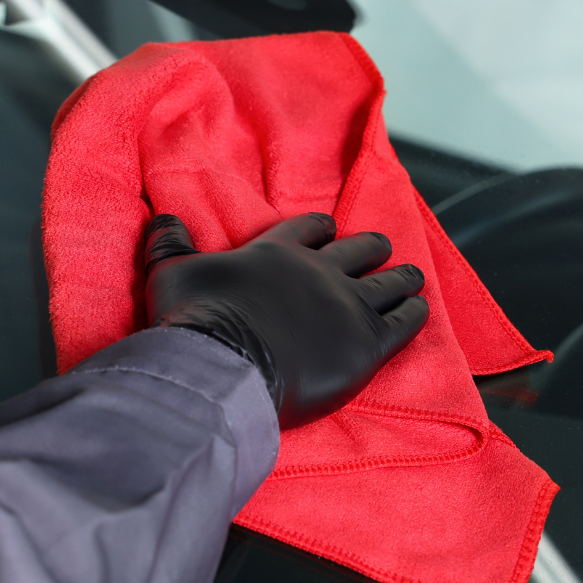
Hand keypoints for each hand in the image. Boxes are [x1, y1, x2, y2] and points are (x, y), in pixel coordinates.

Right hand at [145, 212, 429, 427]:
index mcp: (278, 253)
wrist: (226, 363)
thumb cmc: (197, 320)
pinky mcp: (367, 344)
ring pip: (388, 283)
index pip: (308, 230)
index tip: (330, 229)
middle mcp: (320, 272)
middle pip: (357, 251)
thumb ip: (170, 244)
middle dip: (371, 248)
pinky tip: (420, 308)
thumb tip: (162, 219)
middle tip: (381, 247)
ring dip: (402, 277)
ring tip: (413, 275)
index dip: (321, 229)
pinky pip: (402, 322)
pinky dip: (413, 312)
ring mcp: (348, 306)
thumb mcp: (173, 273)